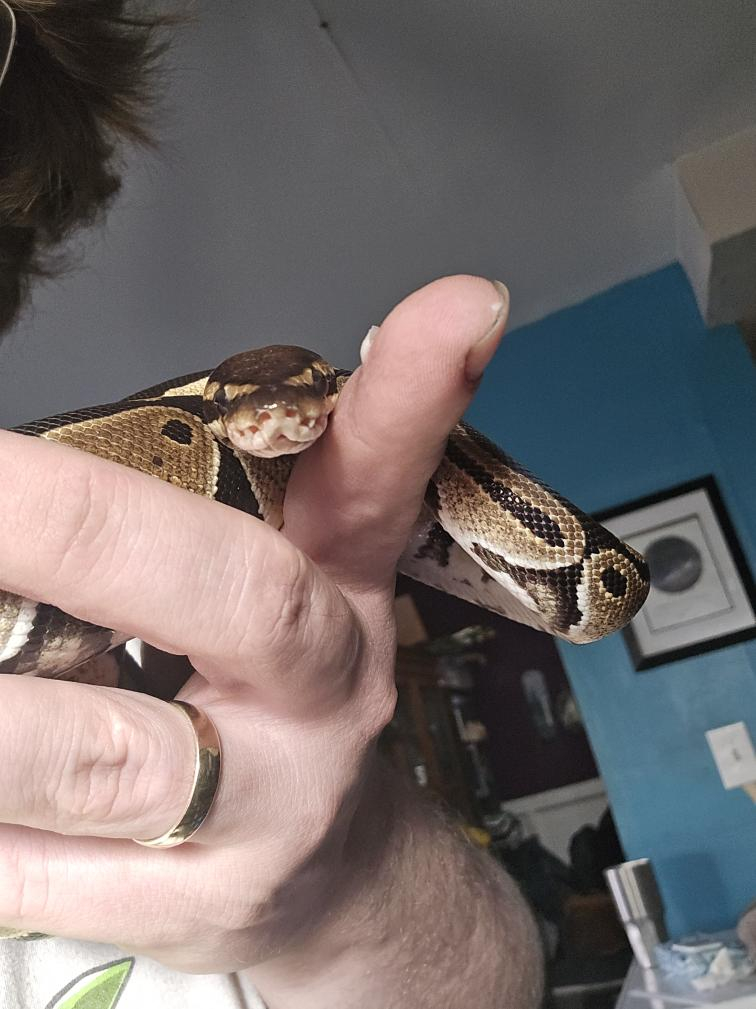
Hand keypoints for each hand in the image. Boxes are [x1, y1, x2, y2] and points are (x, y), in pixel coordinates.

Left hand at [0, 277, 508, 974]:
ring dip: (0, 714)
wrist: (320, 877)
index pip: (381, 477)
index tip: (460, 303)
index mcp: (340, 600)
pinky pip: (36, 867)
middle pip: (234, 599)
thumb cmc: (277, 704)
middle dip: (78, 524)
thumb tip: (130, 429)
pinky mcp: (184, 911)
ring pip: (98, 756)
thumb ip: (214, 504)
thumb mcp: (280, 586)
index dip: (417, 389)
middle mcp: (315, 700)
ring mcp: (256, 817)